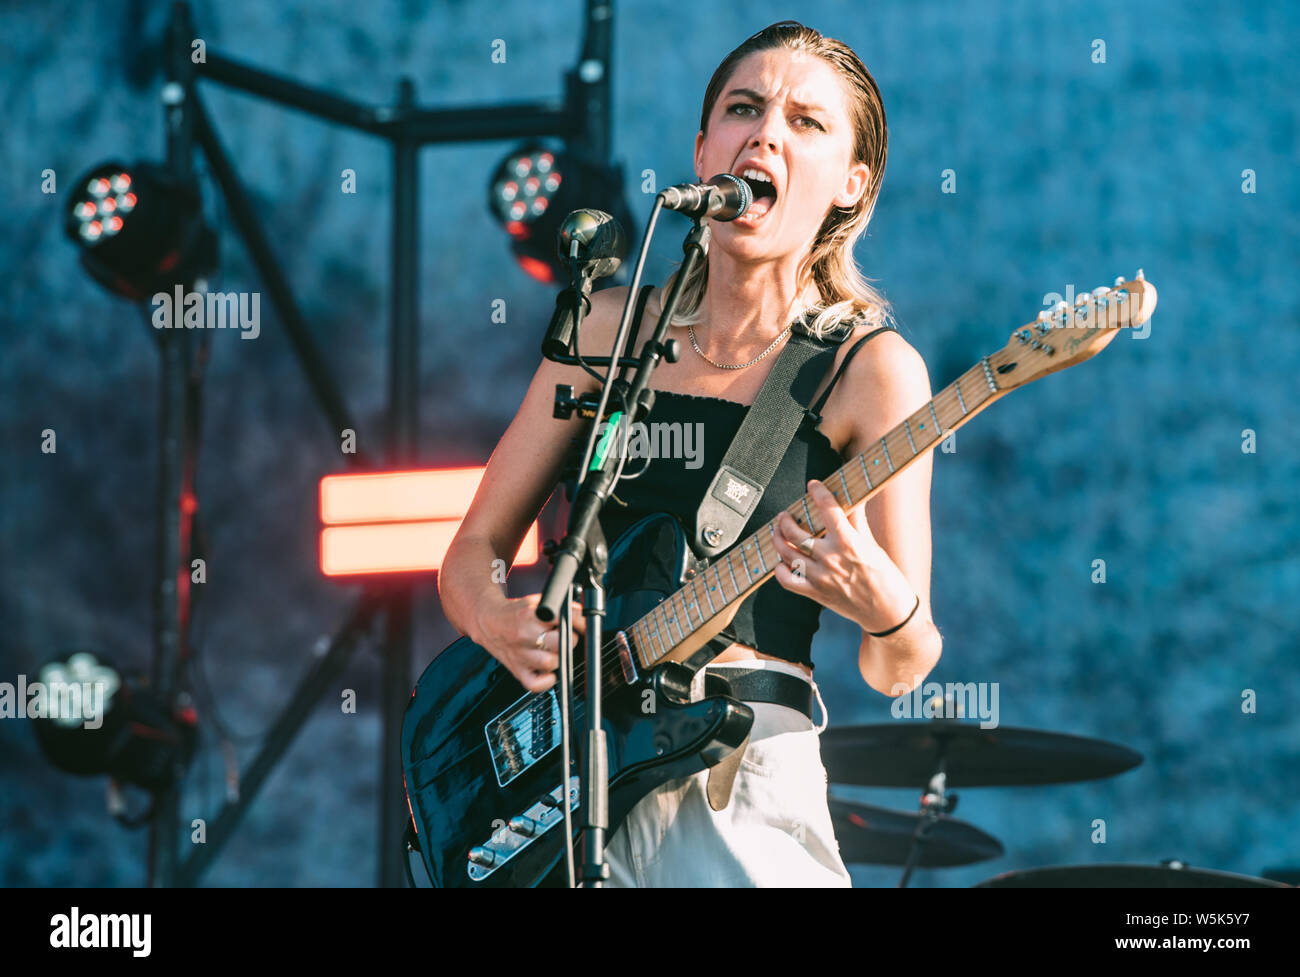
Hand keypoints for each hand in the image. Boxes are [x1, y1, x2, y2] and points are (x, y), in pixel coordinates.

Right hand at [475, 593, 586, 692]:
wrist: (488, 622)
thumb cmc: (514, 614)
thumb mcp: (536, 602)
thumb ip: (559, 606)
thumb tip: (581, 612)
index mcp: (529, 615)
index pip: (564, 618)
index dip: (579, 621)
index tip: (583, 623)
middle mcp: (524, 635)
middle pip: (560, 642)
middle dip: (570, 638)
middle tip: (566, 636)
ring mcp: (520, 654)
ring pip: (550, 663)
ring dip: (559, 658)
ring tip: (555, 650)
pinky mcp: (517, 670)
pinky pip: (535, 684)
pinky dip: (546, 681)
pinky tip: (549, 672)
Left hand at [771, 479, 916, 634]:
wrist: (888, 612)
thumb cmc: (885, 576)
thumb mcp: (872, 545)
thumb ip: (857, 522)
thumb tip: (853, 499)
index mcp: (849, 542)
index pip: (828, 509)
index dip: (818, 492)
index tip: (813, 485)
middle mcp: (831, 558)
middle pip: (796, 533)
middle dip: (785, 520)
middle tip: (785, 515)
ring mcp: (821, 577)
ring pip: (787, 553)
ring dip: (778, 539)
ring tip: (778, 531)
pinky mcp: (816, 594)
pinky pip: (787, 581)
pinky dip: (780, 569)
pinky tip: (782, 561)